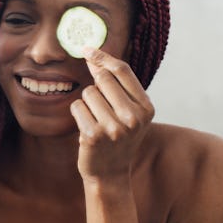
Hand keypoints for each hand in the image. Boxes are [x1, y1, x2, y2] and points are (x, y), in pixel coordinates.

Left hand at [69, 47, 153, 185]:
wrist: (110, 173)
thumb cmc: (118, 137)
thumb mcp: (128, 111)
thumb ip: (116, 85)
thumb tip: (93, 54)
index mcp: (146, 108)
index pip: (122, 71)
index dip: (102, 56)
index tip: (87, 50)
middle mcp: (133, 117)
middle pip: (103, 79)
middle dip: (95, 86)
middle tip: (99, 104)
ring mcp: (114, 128)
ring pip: (88, 93)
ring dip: (87, 103)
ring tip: (96, 120)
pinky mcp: (94, 135)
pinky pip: (77, 107)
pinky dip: (78, 114)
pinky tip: (87, 128)